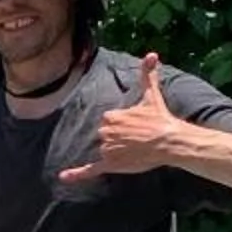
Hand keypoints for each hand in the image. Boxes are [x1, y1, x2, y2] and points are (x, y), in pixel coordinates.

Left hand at [59, 53, 194, 185]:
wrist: (169, 141)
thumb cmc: (160, 118)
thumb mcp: (152, 94)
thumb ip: (148, 75)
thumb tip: (152, 54)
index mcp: (111, 116)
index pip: (109, 121)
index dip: (123, 124)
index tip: (137, 125)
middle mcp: (105, 132)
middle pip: (106, 135)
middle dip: (120, 137)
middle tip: (138, 138)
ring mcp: (107, 148)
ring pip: (106, 150)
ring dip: (118, 150)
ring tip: (136, 148)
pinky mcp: (110, 163)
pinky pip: (90, 169)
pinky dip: (76, 174)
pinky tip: (63, 177)